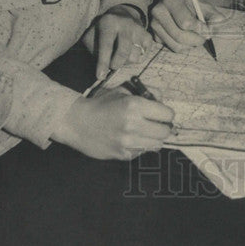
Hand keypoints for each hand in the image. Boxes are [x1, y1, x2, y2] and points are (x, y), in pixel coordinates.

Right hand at [52, 90, 174, 159]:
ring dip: (154, 138)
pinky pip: (142, 152)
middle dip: (163, 127)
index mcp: (135, 105)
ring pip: (157, 144)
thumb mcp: (123, 92)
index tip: (161, 114)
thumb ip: (145, 93)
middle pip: (165, 131)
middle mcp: (133, 124)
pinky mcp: (121, 154)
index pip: (167, 114)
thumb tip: (162, 99)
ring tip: (145, 132)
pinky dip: (141, 146)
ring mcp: (127, 141)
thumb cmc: (101, 105)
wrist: (76, 122)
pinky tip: (132, 139)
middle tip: (157, 124)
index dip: (166, 114)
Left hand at [92, 5, 152, 79]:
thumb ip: (93, 50)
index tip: (100, 77)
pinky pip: (143, 57)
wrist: (122, 14)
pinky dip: (135, 59)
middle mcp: (126, 24)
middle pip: (123, 52)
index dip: (103, 62)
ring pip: (134, 56)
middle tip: (112, 66)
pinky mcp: (148, 36)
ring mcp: (139, 29)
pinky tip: (130, 52)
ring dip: (126, 62)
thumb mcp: (92, 35)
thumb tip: (102, 70)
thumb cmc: (103, 31)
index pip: (106, 45)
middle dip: (116, 64)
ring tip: (120, 56)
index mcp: (109, 22)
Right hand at [150, 0, 222, 51]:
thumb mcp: (201, 4)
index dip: (200, 28)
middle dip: (197, 40)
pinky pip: (172, 47)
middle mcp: (159, 12)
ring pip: (176, 45)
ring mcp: (154, 24)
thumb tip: (218, 25)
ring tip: (196, 37)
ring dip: (191, 45)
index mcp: (172, 0)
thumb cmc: (187, 2)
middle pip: (180, 36)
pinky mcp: (153, 35)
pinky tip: (186, 37)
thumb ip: (212, 14)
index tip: (207, 29)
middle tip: (205, 38)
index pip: (186, 23)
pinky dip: (183, 46)